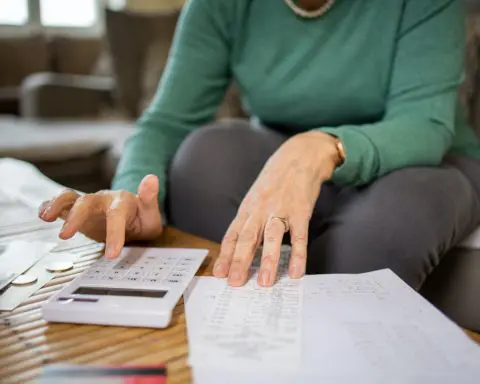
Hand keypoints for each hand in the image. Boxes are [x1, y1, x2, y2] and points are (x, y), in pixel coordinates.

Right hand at [38, 175, 163, 258]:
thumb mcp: (151, 214)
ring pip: (70, 198)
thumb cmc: (142, 219)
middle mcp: (103, 199)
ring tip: (46, 218)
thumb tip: (152, 178)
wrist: (133, 220)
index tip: (112, 255)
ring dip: (57, 205)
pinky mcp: (77, 210)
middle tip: (65, 236)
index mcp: (123, 202)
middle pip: (87, 202)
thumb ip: (150, 198)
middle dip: (75, 217)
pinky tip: (43, 215)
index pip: (117, 215)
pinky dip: (50, 206)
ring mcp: (89, 204)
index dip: (114, 233)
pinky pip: (62, 204)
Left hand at [213, 131, 340, 286]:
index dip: (225, 254)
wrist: (299, 156)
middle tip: (234, 282)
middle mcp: (261, 210)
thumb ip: (249, 219)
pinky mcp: (301, 211)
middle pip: (247, 237)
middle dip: (240, 261)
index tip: (219, 273)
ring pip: (272, 237)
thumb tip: (238, 245)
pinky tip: (295, 272)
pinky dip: (298, 254)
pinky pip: (300, 236)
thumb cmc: (275, 180)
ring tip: (264, 282)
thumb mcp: (256, 196)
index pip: (233, 234)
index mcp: (248, 208)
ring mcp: (282, 210)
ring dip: (267, 260)